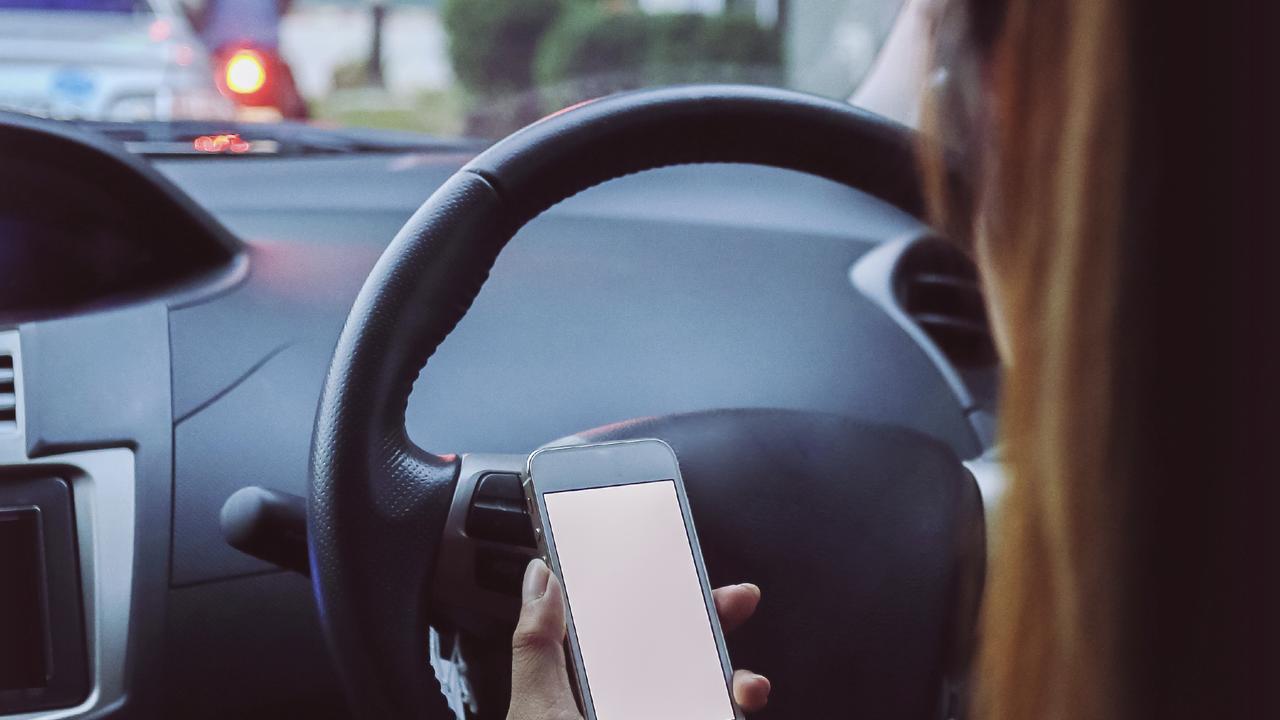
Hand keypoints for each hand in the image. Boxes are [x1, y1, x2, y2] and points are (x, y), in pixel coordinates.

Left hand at [507, 559, 769, 719]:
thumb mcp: (538, 711)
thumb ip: (538, 645)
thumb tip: (541, 575)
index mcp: (587, 694)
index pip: (623, 635)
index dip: (649, 598)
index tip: (673, 566)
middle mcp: (628, 712)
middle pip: (676, 657)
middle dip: (710, 625)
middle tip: (736, 598)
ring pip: (709, 698)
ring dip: (735, 681)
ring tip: (744, 684)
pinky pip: (720, 718)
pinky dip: (735, 708)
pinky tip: (742, 701)